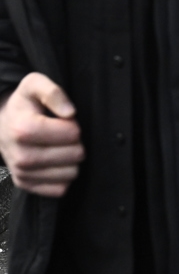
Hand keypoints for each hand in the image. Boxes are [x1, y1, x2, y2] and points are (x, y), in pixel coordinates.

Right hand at [0, 72, 83, 197]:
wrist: (1, 125)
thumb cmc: (24, 104)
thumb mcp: (35, 85)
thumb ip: (53, 92)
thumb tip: (70, 112)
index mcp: (23, 129)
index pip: (72, 134)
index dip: (74, 125)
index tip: (64, 120)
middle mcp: (21, 156)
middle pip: (75, 155)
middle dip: (76, 142)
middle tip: (63, 135)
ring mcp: (22, 173)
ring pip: (71, 173)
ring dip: (72, 160)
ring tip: (59, 147)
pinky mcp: (26, 185)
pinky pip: (61, 188)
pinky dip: (63, 175)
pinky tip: (55, 161)